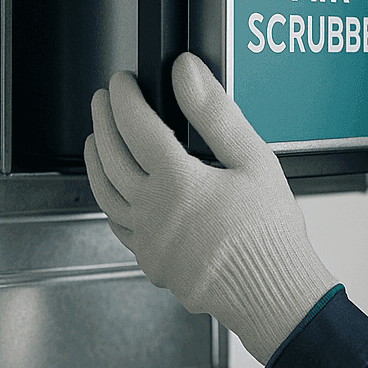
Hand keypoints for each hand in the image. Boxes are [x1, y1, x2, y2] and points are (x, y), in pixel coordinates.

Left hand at [84, 52, 337, 363]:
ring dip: (95, 161)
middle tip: (102, 101)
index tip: (122, 82)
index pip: (136, 126)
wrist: (273, 293)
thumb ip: (216, 112)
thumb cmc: (269, 233)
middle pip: (111, 157)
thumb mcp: (253, 160)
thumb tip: (188, 74)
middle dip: (102, 122)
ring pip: (104, 194)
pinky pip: (118, 227)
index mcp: (177, 182)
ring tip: (94, 141)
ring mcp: (148, 240)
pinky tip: (115, 194)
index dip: (125, 98)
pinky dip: (109, 202)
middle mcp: (153, 212)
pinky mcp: (152, 263)